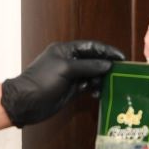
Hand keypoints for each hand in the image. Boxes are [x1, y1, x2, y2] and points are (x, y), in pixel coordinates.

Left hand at [0, 40, 124, 126]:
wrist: (26, 102)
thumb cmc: (43, 80)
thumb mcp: (66, 69)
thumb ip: (88, 66)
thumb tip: (108, 65)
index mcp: (66, 50)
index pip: (91, 47)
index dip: (106, 51)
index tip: (122, 58)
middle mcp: (69, 61)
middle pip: (93, 61)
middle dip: (106, 66)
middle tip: (120, 74)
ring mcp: (70, 76)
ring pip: (92, 75)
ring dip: (100, 80)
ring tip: (107, 86)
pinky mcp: (71, 90)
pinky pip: (87, 87)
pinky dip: (94, 89)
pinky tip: (97, 94)